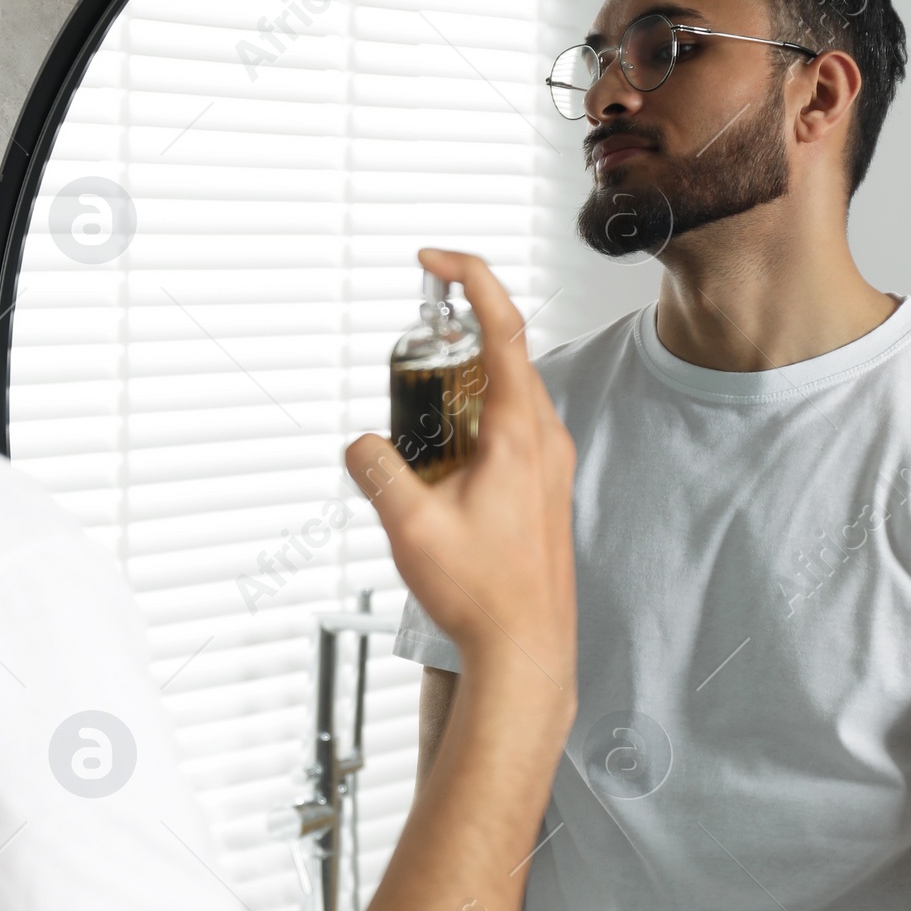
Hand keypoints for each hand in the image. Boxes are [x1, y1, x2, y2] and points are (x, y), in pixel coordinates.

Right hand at [345, 250, 575, 704]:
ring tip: (419, 425)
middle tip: (410, 356)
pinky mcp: (544, 485)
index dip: (472, 278)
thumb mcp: (410, 527)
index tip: (437, 261)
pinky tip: (443, 464)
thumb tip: (361, 445)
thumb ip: (378, 472)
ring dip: (461, 390)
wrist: (526, 649)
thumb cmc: (486, 594)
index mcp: (520, 432)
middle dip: (453, 342)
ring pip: (507, 394)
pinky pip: (511, 429)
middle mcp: (544, 438)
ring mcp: (550, 462)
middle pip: (504, 354)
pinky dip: (474, 423)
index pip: (504, 325)